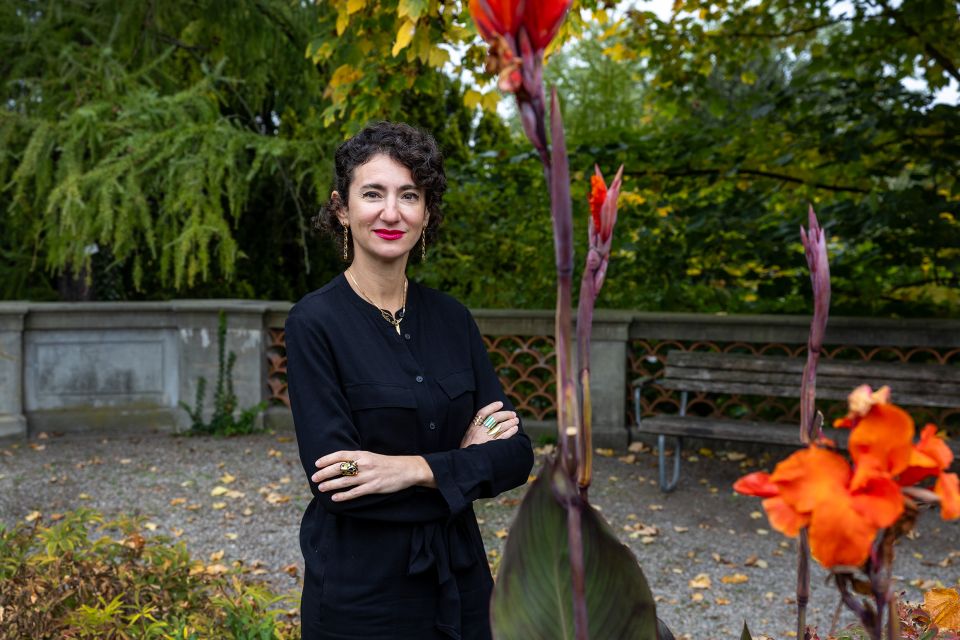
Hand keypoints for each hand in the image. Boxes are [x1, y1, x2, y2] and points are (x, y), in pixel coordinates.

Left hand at [311, 451, 433, 501]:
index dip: (327, 459)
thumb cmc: (386, 463)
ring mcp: (368, 476)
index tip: (316, 464)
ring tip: (321, 488)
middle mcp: (364, 464)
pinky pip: (355, 492)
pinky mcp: (373, 487)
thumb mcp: (370, 456)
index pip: (340, 455)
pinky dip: (344, 495)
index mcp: (362, 454)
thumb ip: (356, 458)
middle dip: (324, 473)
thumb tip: (339, 463)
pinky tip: (335, 498)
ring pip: (345, 481)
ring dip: (331, 485)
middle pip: (339, 468)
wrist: (406, 469)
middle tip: (314, 478)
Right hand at [460, 401, 519, 447]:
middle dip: (505, 414)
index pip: (482, 413)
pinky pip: (504, 436)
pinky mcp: (493, 446)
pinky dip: (511, 431)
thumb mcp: (466, 439)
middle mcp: (480, 431)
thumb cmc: (467, 452)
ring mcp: (487, 438)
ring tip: (516, 420)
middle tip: (513, 413)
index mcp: (472, 428)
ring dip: (510, 422)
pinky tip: (515, 429)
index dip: (492, 406)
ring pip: (501, 426)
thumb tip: (485, 424)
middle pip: (495, 418)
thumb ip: (474, 431)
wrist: (467, 464)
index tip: (500, 403)